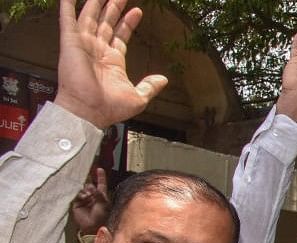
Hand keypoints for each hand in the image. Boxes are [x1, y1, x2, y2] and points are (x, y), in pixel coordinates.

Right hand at [54, 0, 168, 128]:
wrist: (89, 112)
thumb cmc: (109, 108)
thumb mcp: (138, 97)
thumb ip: (150, 86)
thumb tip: (163, 80)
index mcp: (112, 61)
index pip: (120, 36)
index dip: (128, 22)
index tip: (137, 11)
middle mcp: (97, 50)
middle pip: (106, 22)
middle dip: (113, 7)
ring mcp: (84, 45)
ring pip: (90, 17)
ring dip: (96, 3)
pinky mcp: (71, 43)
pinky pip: (68, 20)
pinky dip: (67, 7)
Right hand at [71, 167, 109, 235]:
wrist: (93, 226)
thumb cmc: (102, 216)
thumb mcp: (103, 204)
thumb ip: (98, 194)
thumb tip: (92, 186)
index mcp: (102, 196)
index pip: (101, 184)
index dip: (100, 176)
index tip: (99, 169)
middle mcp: (93, 196)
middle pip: (90, 186)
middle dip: (90, 187)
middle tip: (91, 192)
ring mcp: (85, 200)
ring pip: (82, 190)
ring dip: (85, 191)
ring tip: (88, 197)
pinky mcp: (77, 204)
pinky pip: (76, 195)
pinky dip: (80, 194)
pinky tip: (83, 197)